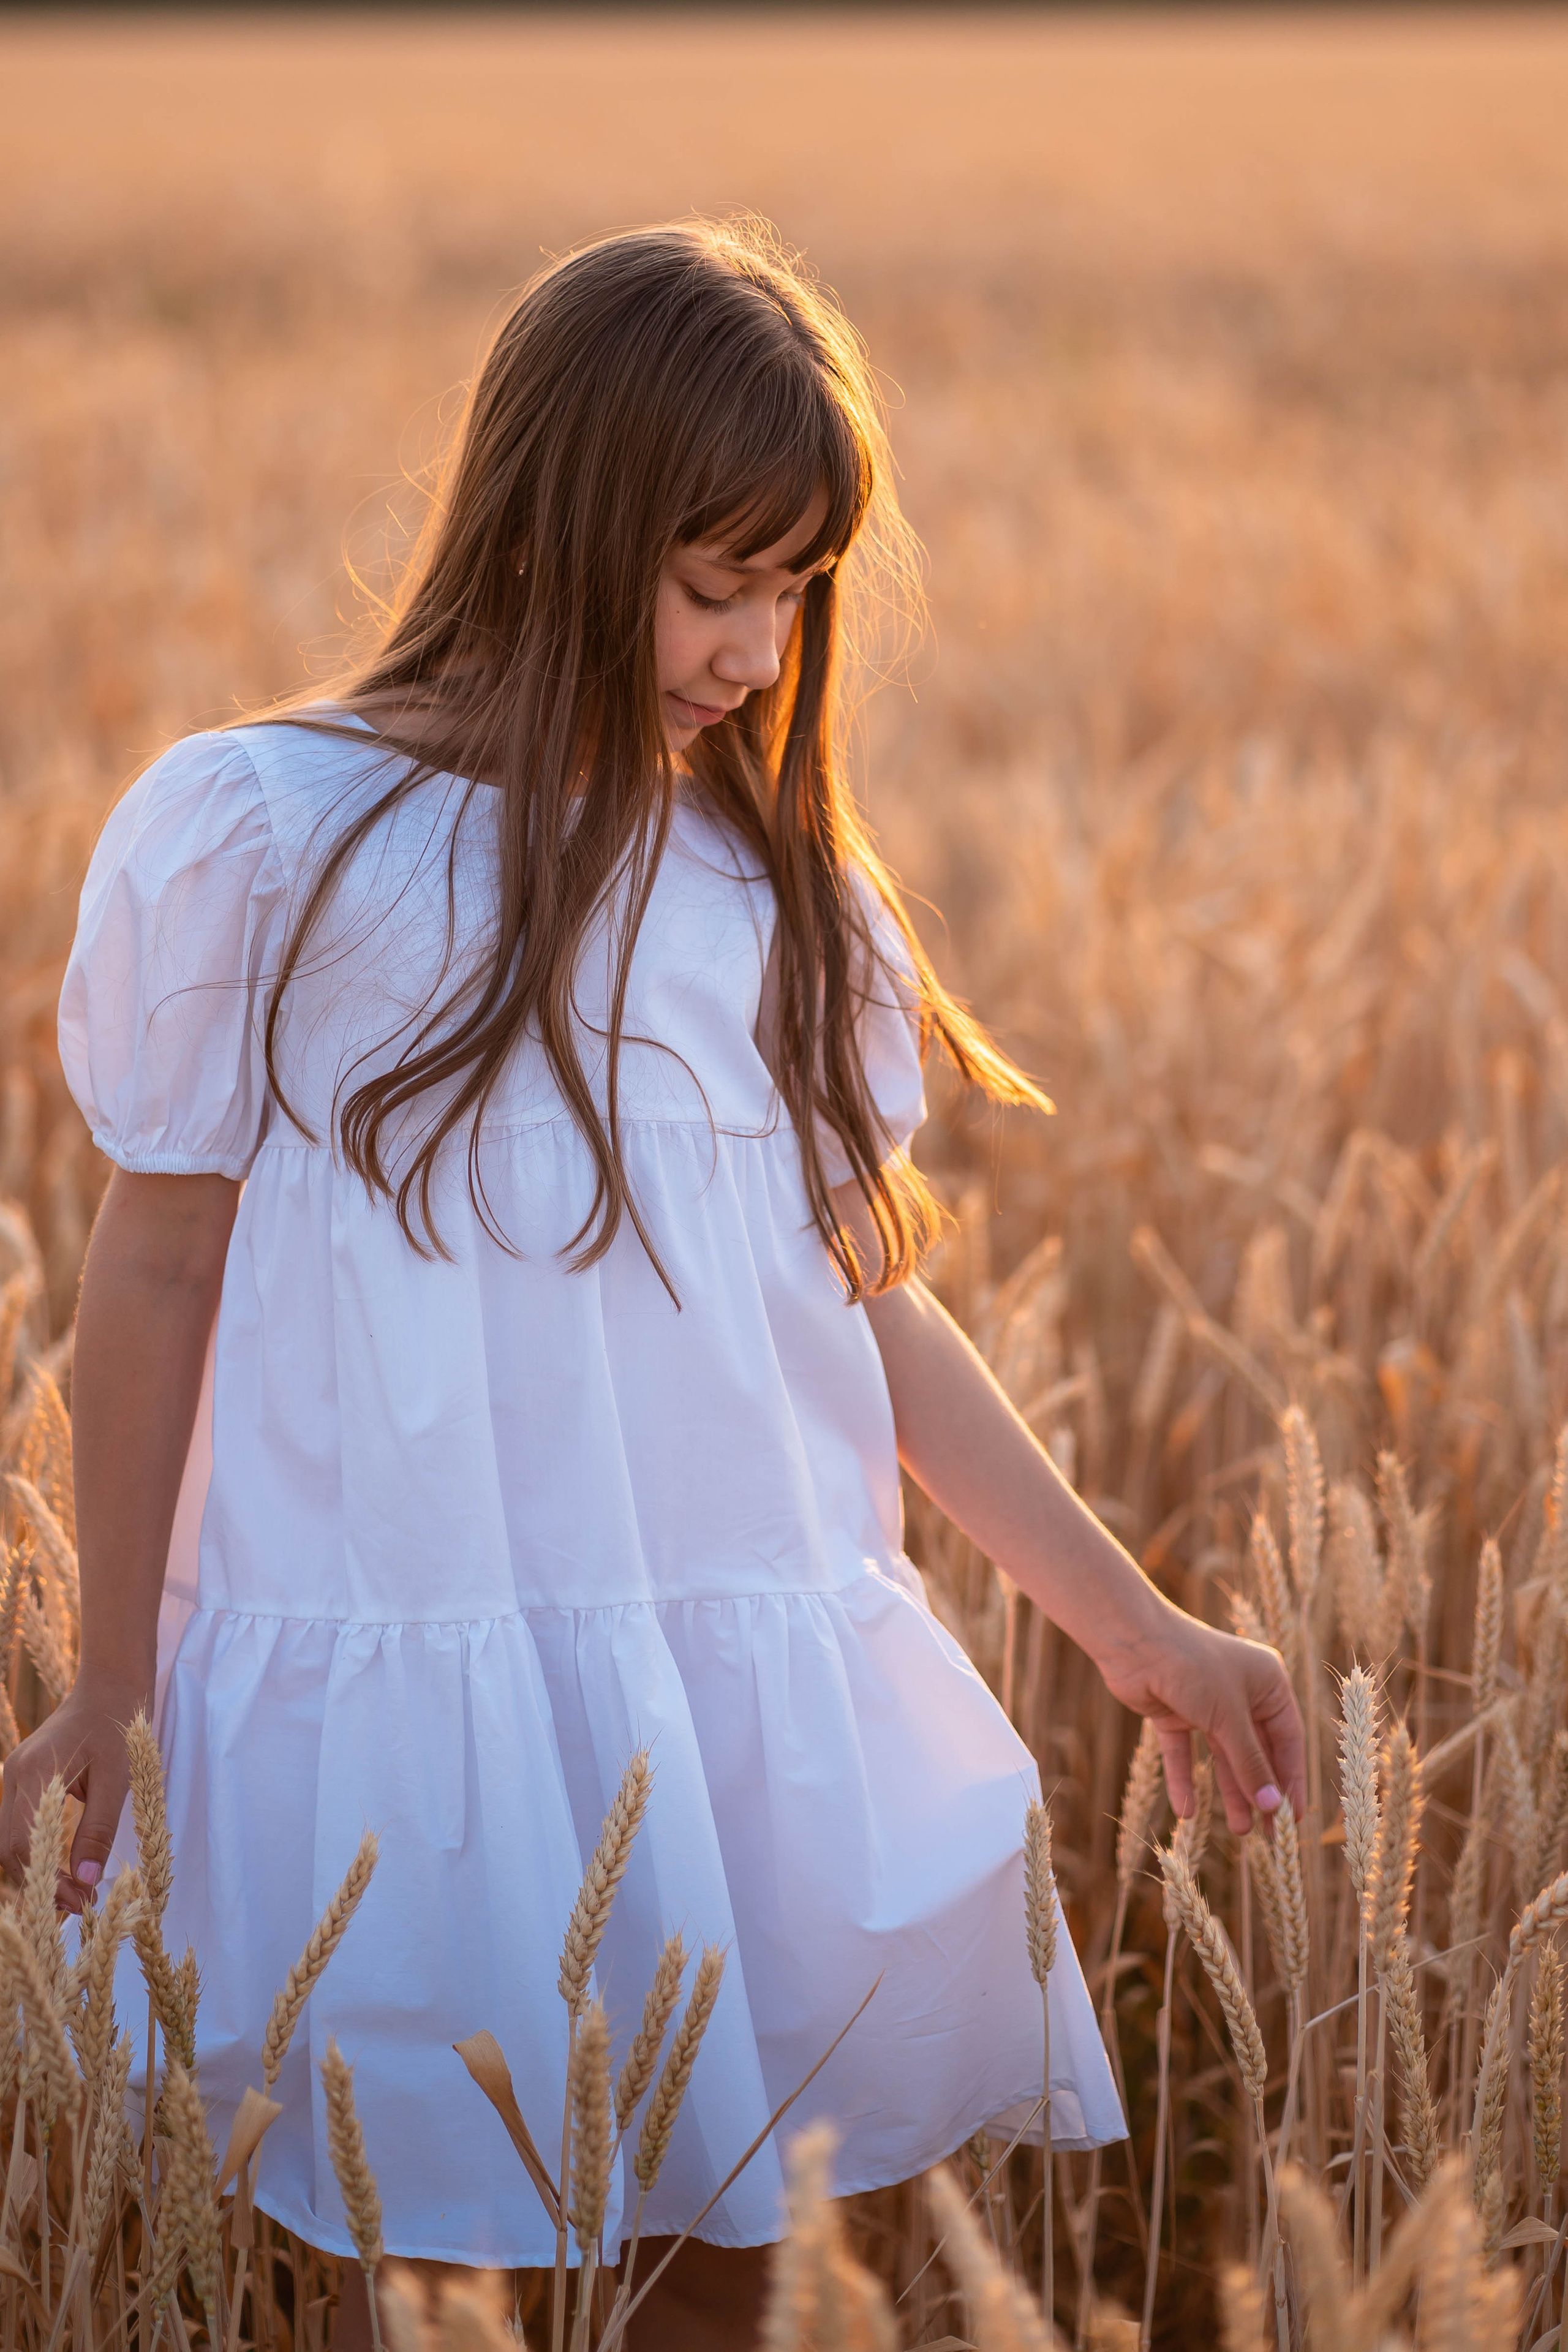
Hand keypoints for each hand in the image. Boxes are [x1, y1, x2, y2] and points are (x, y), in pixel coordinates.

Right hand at [0, 1683, 142, 1912]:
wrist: (112, 1685)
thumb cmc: (120, 1727)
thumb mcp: (118, 1779)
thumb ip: (98, 1829)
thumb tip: (86, 1881)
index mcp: (35, 1773)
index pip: (22, 1845)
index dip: (47, 1881)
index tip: (80, 1900)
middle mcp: (14, 1775)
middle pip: (8, 1848)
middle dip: (38, 1882)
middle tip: (77, 1905)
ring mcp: (15, 1775)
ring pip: (9, 1839)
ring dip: (34, 1870)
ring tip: (70, 1895)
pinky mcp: (24, 1778)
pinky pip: (18, 1824)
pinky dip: (34, 1851)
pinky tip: (60, 1869)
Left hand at [1097, 1606, 1306, 1834]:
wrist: (1133, 1641)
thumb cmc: (1192, 1666)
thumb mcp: (1228, 1718)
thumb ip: (1250, 1764)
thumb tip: (1273, 1806)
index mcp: (1267, 1683)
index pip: (1287, 1739)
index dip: (1290, 1779)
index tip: (1292, 1818)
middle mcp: (1239, 1693)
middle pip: (1256, 1752)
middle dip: (1260, 1792)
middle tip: (1269, 1836)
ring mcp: (1205, 1705)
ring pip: (1223, 1757)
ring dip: (1230, 1792)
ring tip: (1240, 1831)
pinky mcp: (1173, 1713)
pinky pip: (1184, 1753)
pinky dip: (1185, 1780)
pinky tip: (1187, 1811)